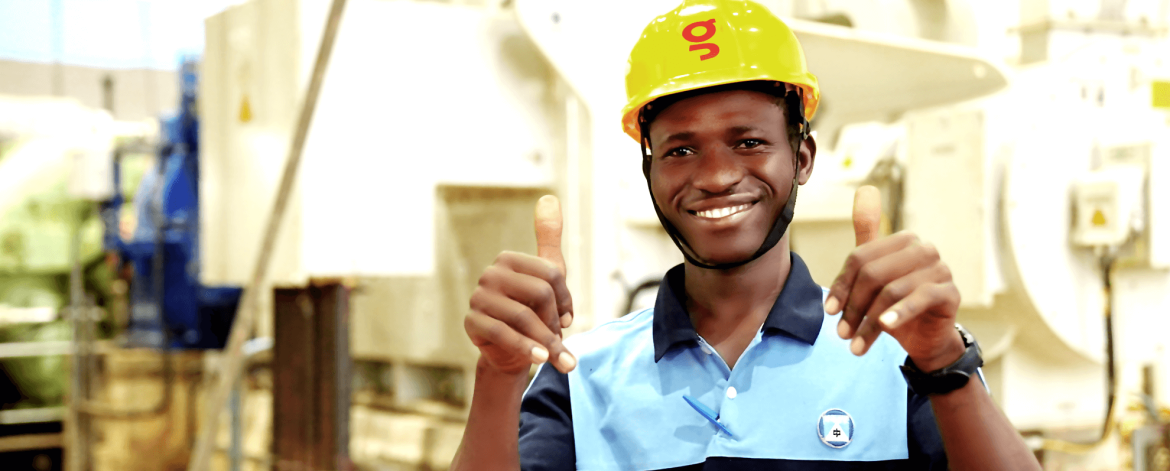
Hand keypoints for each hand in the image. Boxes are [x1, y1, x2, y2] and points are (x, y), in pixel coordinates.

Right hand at [464, 195, 576, 374]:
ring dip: (546, 341)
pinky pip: (503, 334)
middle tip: (559, 339)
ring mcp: (478, 297)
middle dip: (555, 320)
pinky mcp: (471, 322)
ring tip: (560, 359)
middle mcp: (490, 274)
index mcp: (509, 259)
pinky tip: (541, 361)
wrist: (510, 352)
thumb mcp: (547, 274)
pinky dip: (526, 349)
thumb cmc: (532, 311)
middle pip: (540, 294)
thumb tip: (549, 197)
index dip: (566, 299)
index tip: (569, 319)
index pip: (551, 274)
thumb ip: (548, 237)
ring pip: (523, 316)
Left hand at [824, 186, 963, 371]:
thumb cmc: (895, 303)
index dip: (841, 285)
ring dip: (869, 322)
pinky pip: (920, 298)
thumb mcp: (876, 271)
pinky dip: (900, 313)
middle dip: (853, 307)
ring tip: (855, 344)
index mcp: (902, 240)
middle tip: (840, 333)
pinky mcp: (950, 292)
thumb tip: (865, 188)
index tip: (829, 311)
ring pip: (891, 290)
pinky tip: (886, 328)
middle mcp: (922, 249)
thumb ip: (867, 234)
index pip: (860, 258)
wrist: (926, 337)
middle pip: (873, 273)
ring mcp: (939, 269)